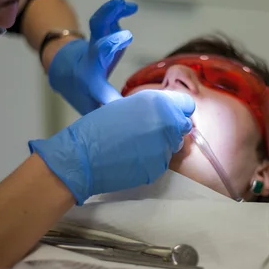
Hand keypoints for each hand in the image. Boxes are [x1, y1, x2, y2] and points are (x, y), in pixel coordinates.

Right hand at [28, 90, 195, 204]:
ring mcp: (164, 146)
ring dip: (161, 146)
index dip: (178, 110)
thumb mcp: (126, 105)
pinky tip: (132, 158)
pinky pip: (161, 162)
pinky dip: (151, 161)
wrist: (81, 157)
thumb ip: (150, 107)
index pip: (186, 105)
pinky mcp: (158, 167)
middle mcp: (166, 122)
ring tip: (135, 146)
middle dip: (171, 129)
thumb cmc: (97, 128)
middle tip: (149, 133)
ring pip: (172, 146)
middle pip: (182, 126)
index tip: (169, 115)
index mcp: (158, 101)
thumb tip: (165, 112)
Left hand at [48, 0, 137, 114]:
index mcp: (91, 84)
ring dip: (109, 13)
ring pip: (98, 26)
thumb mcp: (93, 109)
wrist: (66, 71)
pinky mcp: (101, 32)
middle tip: (125, 38)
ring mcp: (95, 43)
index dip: (110, 99)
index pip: (101, 92)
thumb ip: (108, 116)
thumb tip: (131, 128)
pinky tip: (131, 6)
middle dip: (109, 44)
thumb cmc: (85, 92)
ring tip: (121, 3)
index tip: (121, 103)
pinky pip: (107, 17)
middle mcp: (92, 61)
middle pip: (98, 50)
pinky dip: (119, 9)